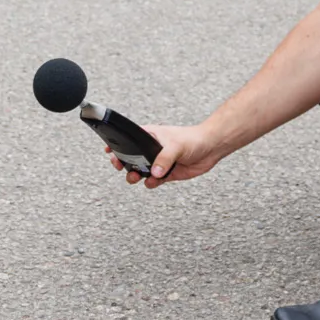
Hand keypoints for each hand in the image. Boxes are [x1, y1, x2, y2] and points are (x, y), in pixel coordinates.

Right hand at [108, 122, 223, 188]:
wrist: (211, 148)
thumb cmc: (193, 139)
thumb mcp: (175, 146)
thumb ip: (164, 159)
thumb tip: (154, 173)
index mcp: (150, 136)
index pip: (129, 139)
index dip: (117, 145)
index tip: (108, 150)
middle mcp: (152, 149)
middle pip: (131, 158)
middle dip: (124, 164)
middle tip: (121, 168)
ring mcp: (159, 162)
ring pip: (141, 171)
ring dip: (136, 176)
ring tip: (136, 177)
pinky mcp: (167, 173)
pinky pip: (154, 180)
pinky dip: (152, 183)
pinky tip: (155, 181)